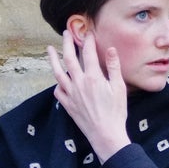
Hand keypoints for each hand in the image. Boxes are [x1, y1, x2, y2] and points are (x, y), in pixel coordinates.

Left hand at [48, 27, 130, 160]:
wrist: (105, 135)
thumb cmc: (116, 112)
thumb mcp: (119, 88)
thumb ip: (114, 67)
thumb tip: (111, 49)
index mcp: (93, 77)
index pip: (88, 53)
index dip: (88, 41)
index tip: (88, 33)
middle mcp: (79, 83)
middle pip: (69, 58)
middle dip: (67, 43)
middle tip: (65, 33)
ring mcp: (71, 94)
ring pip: (58, 73)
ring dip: (52, 59)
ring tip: (49, 49)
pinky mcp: (68, 104)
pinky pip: (58, 91)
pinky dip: (57, 83)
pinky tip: (58, 79)